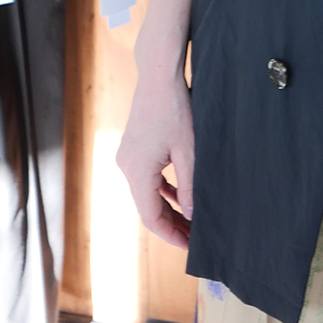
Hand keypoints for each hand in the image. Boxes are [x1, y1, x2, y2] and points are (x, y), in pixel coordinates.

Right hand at [116, 72, 194, 247]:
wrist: (158, 76)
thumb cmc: (175, 109)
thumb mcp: (188, 151)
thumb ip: (189, 185)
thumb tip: (191, 214)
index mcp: (138, 172)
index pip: (151, 218)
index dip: (171, 235)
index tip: (190, 246)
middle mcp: (127, 167)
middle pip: (148, 208)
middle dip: (172, 224)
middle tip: (195, 237)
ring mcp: (128, 157)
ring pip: (148, 194)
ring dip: (168, 208)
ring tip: (190, 222)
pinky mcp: (133, 149)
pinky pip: (147, 178)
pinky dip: (162, 190)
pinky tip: (179, 197)